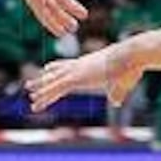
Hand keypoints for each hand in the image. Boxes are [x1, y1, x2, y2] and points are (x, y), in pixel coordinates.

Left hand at [27, 35, 147, 114]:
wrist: (131, 56)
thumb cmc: (131, 67)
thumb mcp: (122, 83)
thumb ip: (117, 93)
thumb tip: (115, 103)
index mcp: (88, 63)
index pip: (67, 65)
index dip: (56, 69)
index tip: (46, 70)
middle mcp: (79, 66)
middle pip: (55, 73)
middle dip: (43, 80)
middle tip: (29, 85)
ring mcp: (77, 71)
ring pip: (53, 82)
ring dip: (41, 90)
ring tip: (29, 96)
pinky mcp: (77, 79)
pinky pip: (56, 89)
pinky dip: (45, 97)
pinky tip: (36, 104)